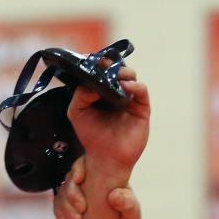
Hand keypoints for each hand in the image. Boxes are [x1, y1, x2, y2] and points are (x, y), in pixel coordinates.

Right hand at [54, 157, 142, 218]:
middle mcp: (89, 183)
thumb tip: (113, 195)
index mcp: (105, 177)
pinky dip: (59, 213)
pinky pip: (58, 206)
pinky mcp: (71, 208)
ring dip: (64, 205)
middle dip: (71, 192)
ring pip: (62, 192)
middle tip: (81, 209)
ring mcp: (79, 196)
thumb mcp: (133, 215)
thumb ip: (128, 203)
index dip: (79, 168)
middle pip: (71, 178)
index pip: (86, 163)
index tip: (79, 179)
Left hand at [66, 65, 149, 180]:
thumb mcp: (77, 113)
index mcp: (102, 91)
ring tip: (114, 76)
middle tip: (103, 64)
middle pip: (118, 70)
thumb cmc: (92, 136)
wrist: (105, 159)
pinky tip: (125, 86)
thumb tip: (92, 82)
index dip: (99, 63)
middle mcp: (117, 92)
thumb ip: (80, 95)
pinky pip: (141, 90)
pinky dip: (134, 85)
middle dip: (111, 65)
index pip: (103, 70)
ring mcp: (131, 99)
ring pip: (130, 76)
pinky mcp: (142, 108)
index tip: (92, 59)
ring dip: (123, 72)